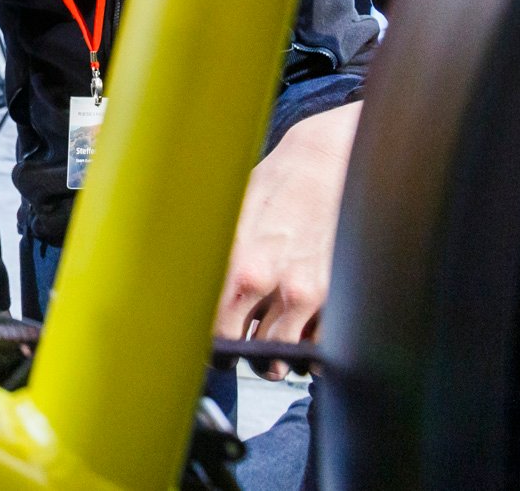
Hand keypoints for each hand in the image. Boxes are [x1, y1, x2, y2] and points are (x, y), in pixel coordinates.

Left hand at [215, 101, 361, 378]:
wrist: (327, 164)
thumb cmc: (275, 185)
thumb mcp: (229, 215)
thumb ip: (213, 255)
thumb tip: (179, 285)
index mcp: (239, 262)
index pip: (212, 325)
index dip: (205, 337)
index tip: (202, 339)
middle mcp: (274, 283)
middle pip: (246, 349)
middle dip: (238, 351)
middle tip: (234, 342)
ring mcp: (310, 293)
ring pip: (283, 354)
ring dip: (273, 354)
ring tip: (266, 339)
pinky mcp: (340, 296)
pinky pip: (321, 345)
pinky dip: (308, 345)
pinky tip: (298, 328)